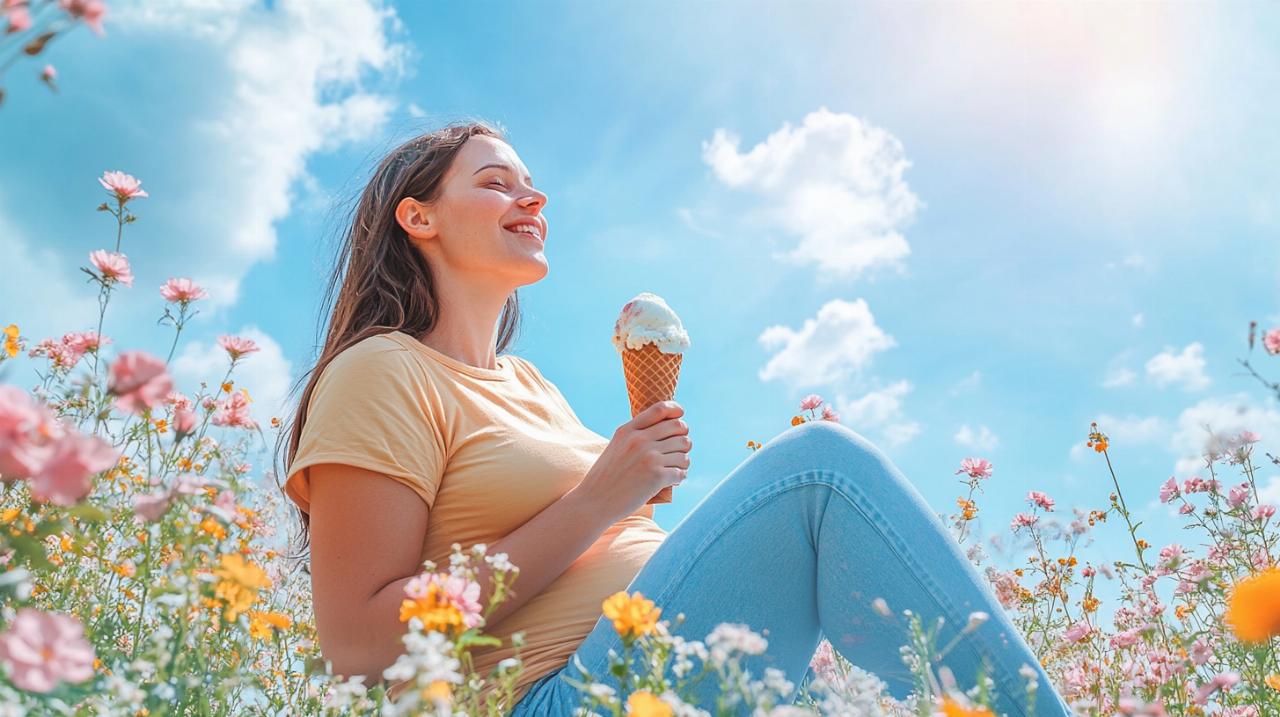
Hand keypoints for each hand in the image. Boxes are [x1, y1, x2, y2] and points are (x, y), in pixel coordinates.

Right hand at [574, 401, 691, 523]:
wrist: (593, 503)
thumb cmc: (605, 478)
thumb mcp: (615, 447)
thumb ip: (635, 436)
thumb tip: (666, 430)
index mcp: (628, 430)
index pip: (660, 409)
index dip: (676, 411)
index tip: (680, 416)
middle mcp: (639, 440)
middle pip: (679, 427)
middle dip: (683, 438)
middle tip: (679, 450)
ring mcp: (649, 457)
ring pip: (684, 450)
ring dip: (683, 460)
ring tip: (675, 469)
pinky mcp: (656, 476)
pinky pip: (681, 471)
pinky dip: (680, 477)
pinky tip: (672, 481)